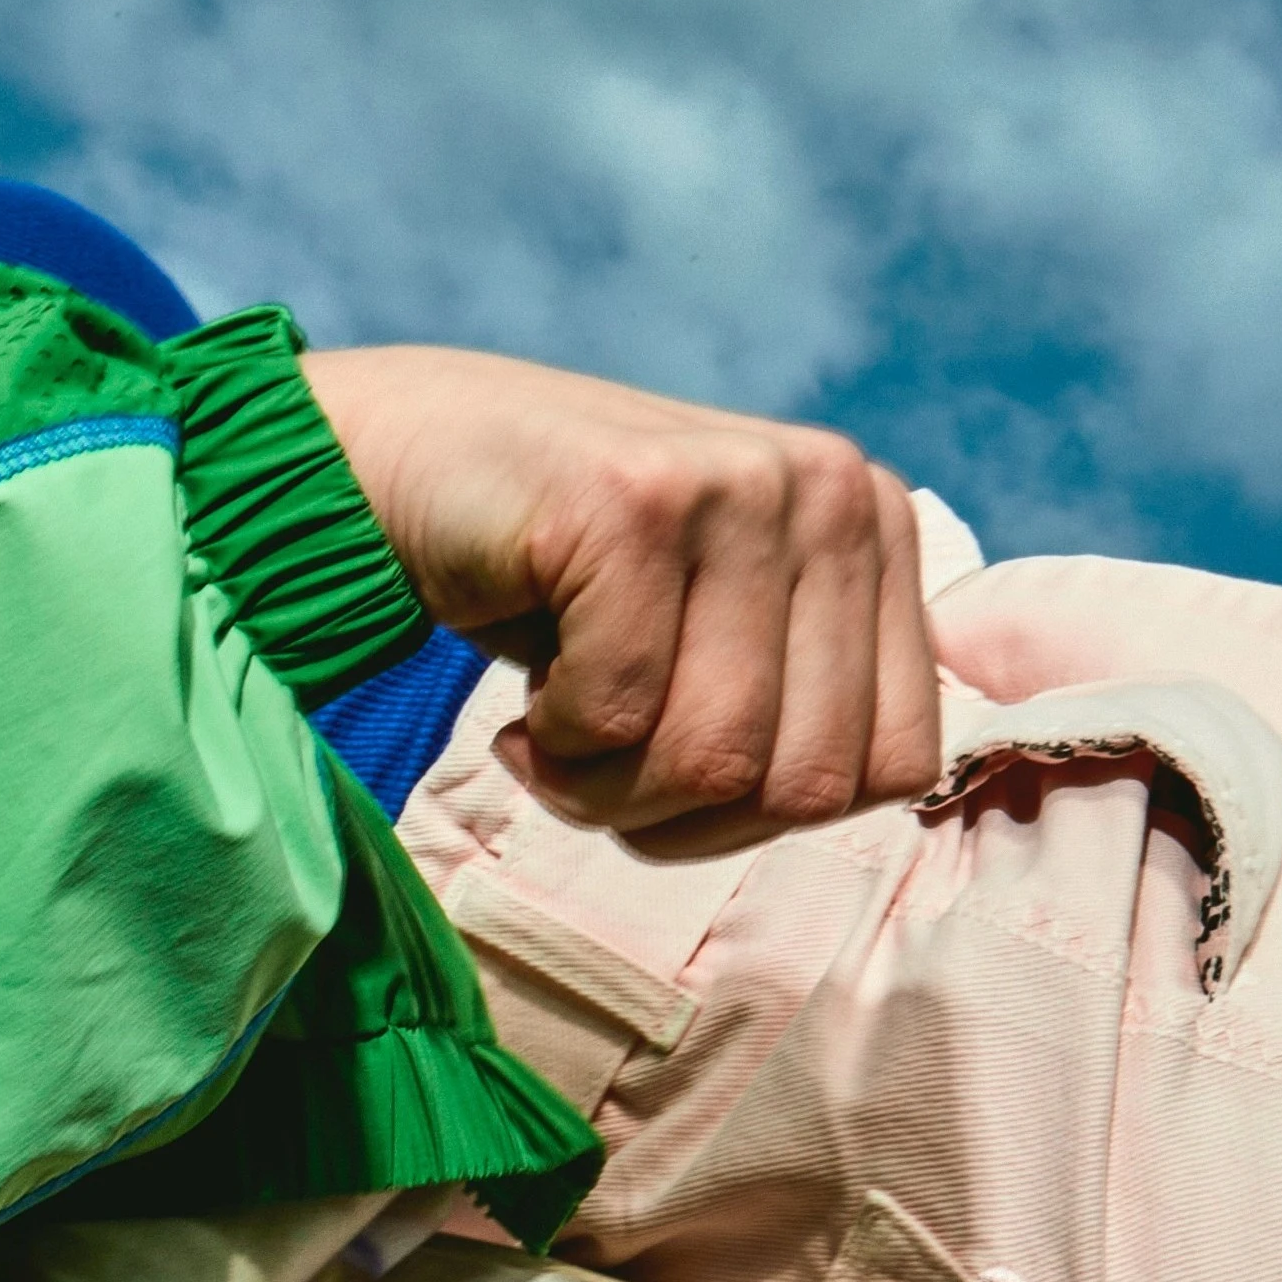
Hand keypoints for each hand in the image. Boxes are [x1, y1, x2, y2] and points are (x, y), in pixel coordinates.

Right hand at [297, 343, 943, 845]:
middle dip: (682, 817)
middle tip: (593, 763)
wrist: (385, 464)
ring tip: (551, 731)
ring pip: (717, 758)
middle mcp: (830, 488)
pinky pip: (619, 714)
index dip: (768, 817)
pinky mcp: (631, 500)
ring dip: (606, 788)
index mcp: (874, 526)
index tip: (669, 772)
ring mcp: (736, 482)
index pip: (896, 765)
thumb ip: (805, 700)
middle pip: (808, 781)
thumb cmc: (552, 584)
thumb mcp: (715, 637)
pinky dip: (552, 742)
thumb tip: (862, 792)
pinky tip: (522, 694)